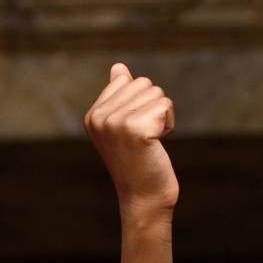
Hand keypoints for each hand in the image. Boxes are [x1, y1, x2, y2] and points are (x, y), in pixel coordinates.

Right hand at [86, 63, 178, 217]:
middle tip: (144, 137)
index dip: (140, 102)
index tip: (132, 130)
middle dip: (153, 107)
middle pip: (144, 83)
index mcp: (93, 115)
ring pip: (157, 93)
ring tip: (149, 141)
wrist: (143, 196)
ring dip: (162, 116)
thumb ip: (119, 95)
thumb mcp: (123, 125)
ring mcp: (115, 122)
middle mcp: (100, 117)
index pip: (128, 80)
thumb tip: (118, 67)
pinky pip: (166, 106)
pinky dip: (169, 124)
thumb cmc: (137, 160)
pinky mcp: (135, 128)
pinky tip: (156, 144)